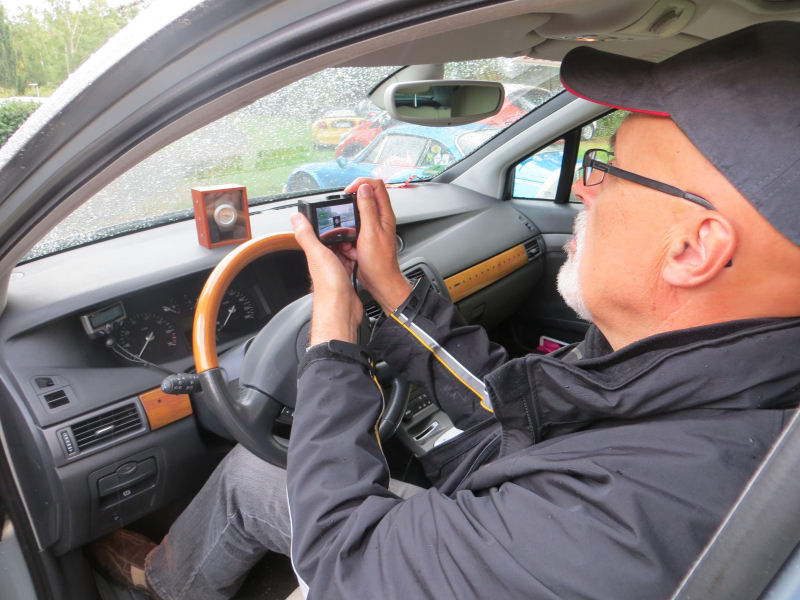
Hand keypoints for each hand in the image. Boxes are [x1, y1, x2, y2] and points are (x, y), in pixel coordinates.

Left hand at [291, 212, 362, 344]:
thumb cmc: (329, 286)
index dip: (330, 228)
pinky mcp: (346, 278)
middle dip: (344, 238)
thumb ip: (307, 235)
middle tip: (351, 237)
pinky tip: (359, 259)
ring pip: (343, 253)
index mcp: (316, 254)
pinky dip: (356, 259)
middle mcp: (324, 262)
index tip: (338, 221)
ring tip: (355, 249)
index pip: (320, 235)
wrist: (341, 308)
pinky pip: (351, 264)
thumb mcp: (318, 253)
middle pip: (334, 243)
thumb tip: (296, 218)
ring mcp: (335, 270)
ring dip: (351, 248)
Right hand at [343, 178, 411, 312]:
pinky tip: (349, 247)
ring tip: (347, 234)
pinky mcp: (365, 238)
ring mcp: (372, 228)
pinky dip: (347, 237)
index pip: (376, 185)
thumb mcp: (371, 232)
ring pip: (356, 216)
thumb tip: (363, 188)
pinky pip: (352, 231)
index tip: (348, 191)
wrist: (380, 282)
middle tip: (342, 212)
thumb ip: (367, 208)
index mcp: (384, 214)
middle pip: (364, 198)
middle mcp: (380, 219)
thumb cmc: (380, 262)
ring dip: (348, 223)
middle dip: (350, 205)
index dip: (361, 184)